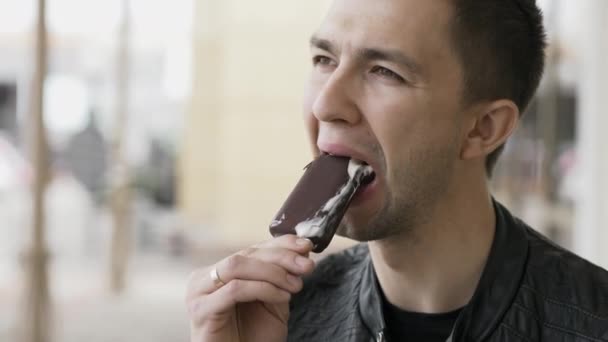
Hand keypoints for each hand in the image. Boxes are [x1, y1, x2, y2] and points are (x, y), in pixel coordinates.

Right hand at [187, 235, 314, 341]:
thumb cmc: (253, 337)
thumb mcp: (274, 300)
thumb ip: (282, 275)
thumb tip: (302, 248)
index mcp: (219, 271)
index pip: (252, 248)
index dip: (280, 244)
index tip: (307, 245)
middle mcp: (204, 277)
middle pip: (246, 254)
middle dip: (281, 257)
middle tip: (307, 265)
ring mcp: (198, 292)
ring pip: (237, 266)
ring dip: (273, 272)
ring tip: (296, 284)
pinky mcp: (201, 310)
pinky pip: (235, 289)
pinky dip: (263, 289)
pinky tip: (283, 296)